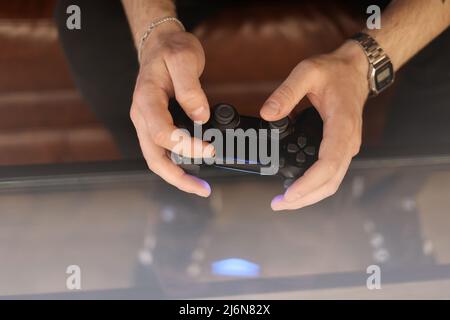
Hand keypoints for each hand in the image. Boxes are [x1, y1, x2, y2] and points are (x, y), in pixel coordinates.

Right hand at [130, 25, 213, 196]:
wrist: (159, 44)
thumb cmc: (170, 50)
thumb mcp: (183, 59)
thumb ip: (190, 88)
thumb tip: (201, 116)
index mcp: (146, 100)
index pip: (162, 134)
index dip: (186, 146)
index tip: (209, 148)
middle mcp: (142, 116)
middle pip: (154, 157)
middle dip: (178, 177)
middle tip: (202, 188)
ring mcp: (147, 122)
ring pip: (157, 158)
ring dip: (177, 175)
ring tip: (199, 185)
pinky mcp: (155, 125)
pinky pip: (162, 150)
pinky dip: (177, 164)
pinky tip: (193, 167)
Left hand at [261, 41, 369, 210]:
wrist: (355, 71)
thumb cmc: (335, 72)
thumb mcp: (308, 72)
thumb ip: (286, 93)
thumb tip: (267, 114)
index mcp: (342, 126)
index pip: (328, 164)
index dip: (309, 183)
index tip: (289, 194)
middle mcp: (348, 142)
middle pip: (330, 182)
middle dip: (304, 198)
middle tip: (278, 203)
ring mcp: (347, 148)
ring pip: (332, 182)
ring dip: (309, 196)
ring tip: (284, 201)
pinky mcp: (341, 149)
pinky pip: (331, 175)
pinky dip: (314, 187)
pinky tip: (298, 188)